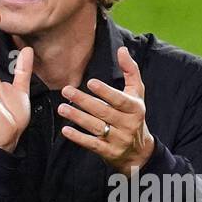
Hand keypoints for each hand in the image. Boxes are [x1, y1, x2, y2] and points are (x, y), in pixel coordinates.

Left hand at [56, 46, 154, 173]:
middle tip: (66, 91)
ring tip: (62, 108)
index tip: (90, 82)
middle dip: (84, 101)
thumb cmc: (134, 115)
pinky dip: (78, 138)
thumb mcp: (137, 93)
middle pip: (104, 112)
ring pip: (96, 127)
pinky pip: (92, 144)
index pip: (119, 99)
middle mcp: (128, 124)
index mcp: (135, 108)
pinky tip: (66, 130)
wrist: (139, 151)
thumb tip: (121, 49)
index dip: (105, 92)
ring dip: (77, 117)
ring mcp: (118, 140)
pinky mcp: (108, 152)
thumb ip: (130, 71)